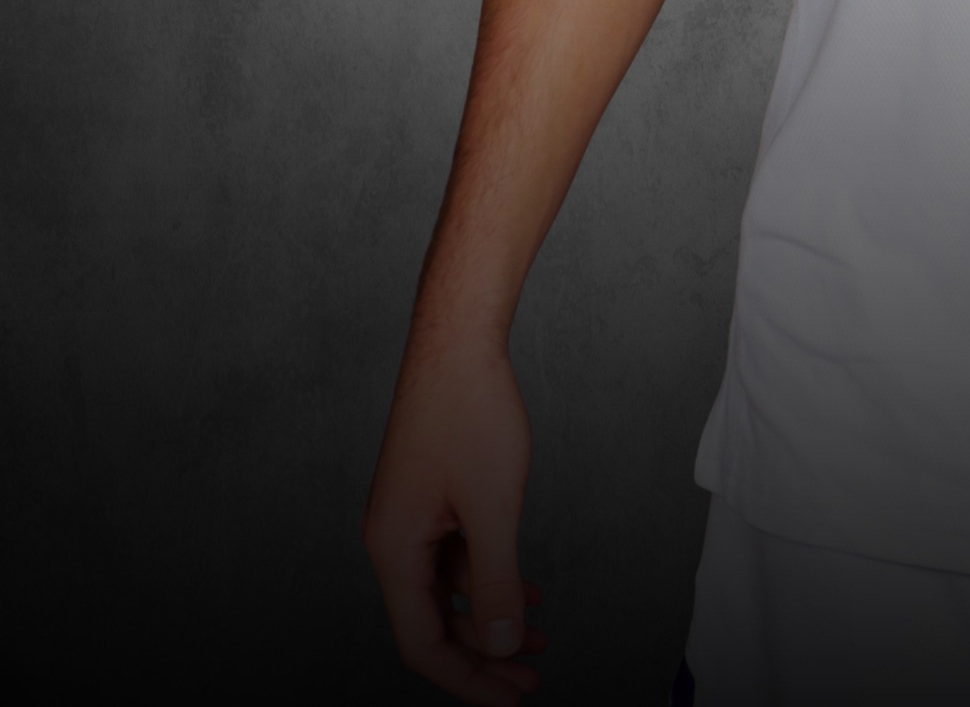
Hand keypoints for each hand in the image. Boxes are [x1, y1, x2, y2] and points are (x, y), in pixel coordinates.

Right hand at [364, 332, 544, 699]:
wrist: (458, 338)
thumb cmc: (469, 409)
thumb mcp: (493, 506)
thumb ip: (496, 583)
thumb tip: (503, 646)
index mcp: (394, 548)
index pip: (421, 643)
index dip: (466, 680)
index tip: (508, 699)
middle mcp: (392, 538)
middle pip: (432, 623)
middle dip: (482, 657)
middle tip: (529, 682)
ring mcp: (410, 516)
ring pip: (447, 590)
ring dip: (491, 616)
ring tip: (539, 638)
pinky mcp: (429, 495)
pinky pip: (455, 556)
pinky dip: (488, 576)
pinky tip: (527, 587)